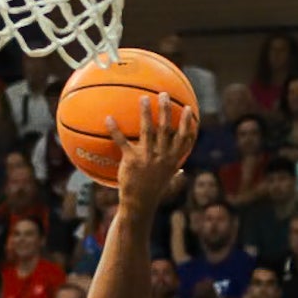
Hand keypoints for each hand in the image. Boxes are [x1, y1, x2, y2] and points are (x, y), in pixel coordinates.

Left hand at [107, 92, 200, 214]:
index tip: (188, 109)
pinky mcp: (132, 160)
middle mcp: (162, 156)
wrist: (139, 204)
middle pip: (166, 128)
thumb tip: (182, 172)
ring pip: (148, 130)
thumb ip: (175, 174)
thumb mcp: (168, 182)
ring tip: (143, 98)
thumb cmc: (153, 192)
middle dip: (166, 109)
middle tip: (163, 94)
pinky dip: (115, 130)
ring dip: (146, 112)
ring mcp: (147, 157)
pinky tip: (109, 118)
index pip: (184, 139)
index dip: (187, 123)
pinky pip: (122, 141)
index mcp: (173, 159)